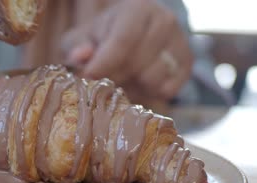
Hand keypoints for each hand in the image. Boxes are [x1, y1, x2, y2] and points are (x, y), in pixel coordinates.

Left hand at [61, 0, 192, 100]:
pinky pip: (167, 90)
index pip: (122, 41)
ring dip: (133, 85)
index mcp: (137, 9)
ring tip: (123, 76)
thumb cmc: (102, 38)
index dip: (103, 64)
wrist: (130, 38)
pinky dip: (150, 92)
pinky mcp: (186, 65)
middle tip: (103, 77)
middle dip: (114, 76)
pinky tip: (140, 82)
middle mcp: (164, 21)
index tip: (88, 78)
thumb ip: (77, 46)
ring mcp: (180, 42)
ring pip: (152, 79)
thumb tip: (80, 57)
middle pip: (136, 63)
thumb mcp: (82, 38)